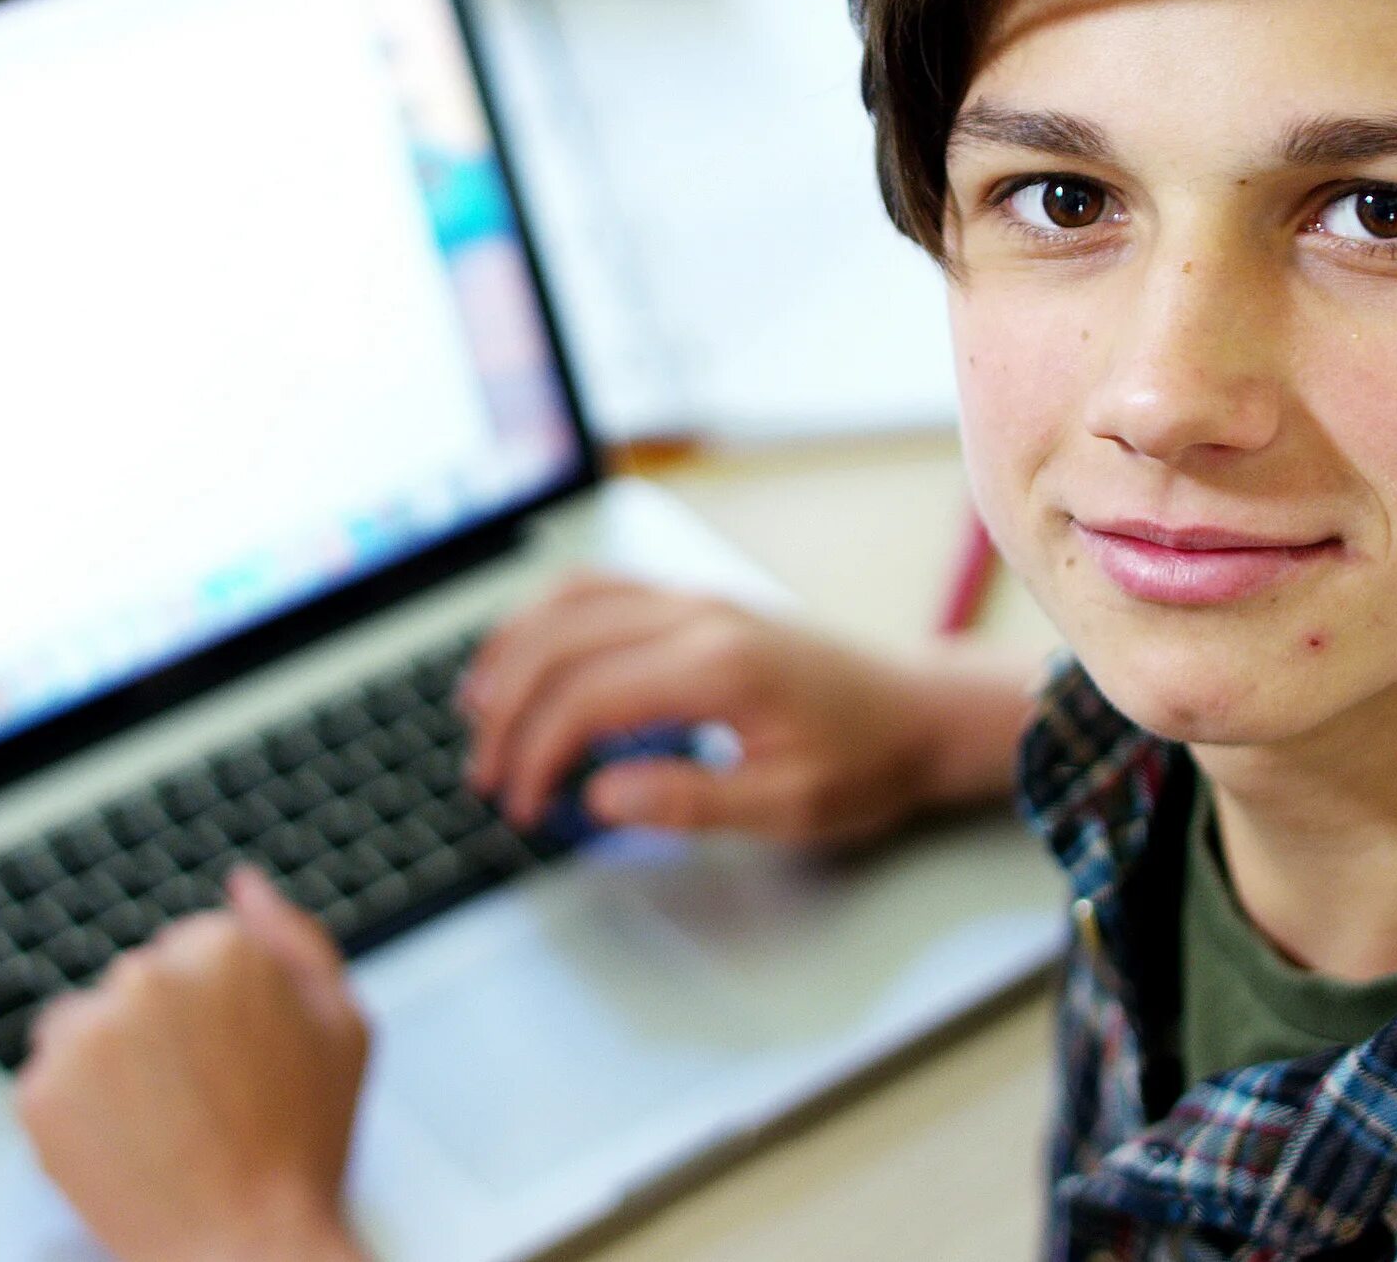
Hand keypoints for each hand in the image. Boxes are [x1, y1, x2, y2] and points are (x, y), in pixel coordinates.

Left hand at [14, 865, 372, 1261]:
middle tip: (206, 1104)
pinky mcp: (39, 1092)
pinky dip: (77, 1113)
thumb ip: (296, 938)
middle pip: (138, 987)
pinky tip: (127, 1149)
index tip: (238, 1066)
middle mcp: (143, 975)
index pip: (194, 953)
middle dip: (163, 1034)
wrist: (247, 1251)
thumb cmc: (304, 1149)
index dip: (220, 1016)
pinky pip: (51, 1083)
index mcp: (220, 947)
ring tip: (163, 1128)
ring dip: (113, 1065)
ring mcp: (85, 1034)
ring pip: (87, 1028)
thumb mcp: (342, 1028)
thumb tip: (246, 884)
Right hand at [458, 574, 1037, 848]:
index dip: (538, 755)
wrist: (920, 711)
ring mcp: (693, 598)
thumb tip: (599, 795)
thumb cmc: (865, 762)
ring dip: (512, 652)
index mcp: (719, 666)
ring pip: (570, 600)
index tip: (524, 807)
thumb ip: (689, 802)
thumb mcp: (789, 806)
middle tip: (486, 775)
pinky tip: (523, 656)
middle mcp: (697, 615)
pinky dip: (545, 619)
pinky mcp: (694, 600)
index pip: (589, 698)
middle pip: (562, 644)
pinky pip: (599, 589)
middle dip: (508, 710)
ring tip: (476, 710)